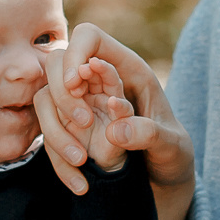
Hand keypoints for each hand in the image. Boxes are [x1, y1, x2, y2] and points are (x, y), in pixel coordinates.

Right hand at [36, 26, 195, 219]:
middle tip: (83, 123)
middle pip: (57, 62)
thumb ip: (149, 134)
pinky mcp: (69, 129)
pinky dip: (57, 156)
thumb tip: (114, 130)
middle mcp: (98, 82)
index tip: (75, 83)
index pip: (89, 37)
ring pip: (45, 97)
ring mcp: (80, 104)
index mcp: (128, 70)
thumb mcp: (172, 145)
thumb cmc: (174, 153)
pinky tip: (79, 182)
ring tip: (82, 159)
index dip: (76, 53)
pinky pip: (49, 132)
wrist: (164, 178)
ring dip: (55, 127)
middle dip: (62, 92)